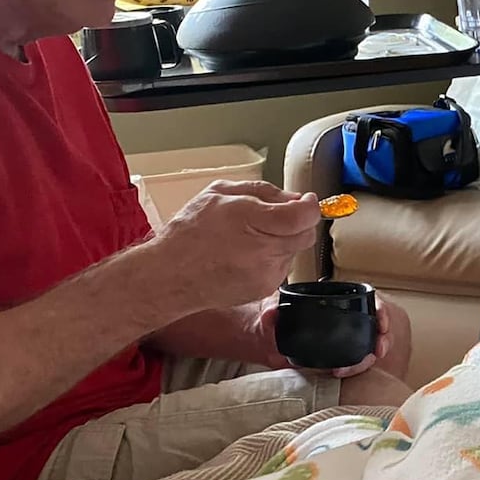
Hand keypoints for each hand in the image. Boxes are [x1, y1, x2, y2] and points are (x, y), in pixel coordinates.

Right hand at [149, 180, 320, 312]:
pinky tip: (246, 255)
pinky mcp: (265, 289)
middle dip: (296, 223)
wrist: (170, 276)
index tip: (305, 200)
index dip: (309, 205)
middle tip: (272, 217)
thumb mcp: (220, 193)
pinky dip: (271, 258)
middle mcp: (265, 252)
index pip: (304, 216)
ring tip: (248, 238)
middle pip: (305, 234)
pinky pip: (281, 267)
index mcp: (254, 222)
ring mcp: (267, 274)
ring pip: (294, 251)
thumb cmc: (190, 233)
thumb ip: (262, 191)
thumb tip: (294, 198)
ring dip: (282, 241)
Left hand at [253, 294, 394, 377]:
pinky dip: (354, 368)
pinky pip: (354, 362)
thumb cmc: (269, 321)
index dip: (380, 312)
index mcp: (333, 303)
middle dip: (382, 339)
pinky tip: (340, 372)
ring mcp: (341, 339)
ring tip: (354, 366)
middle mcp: (342, 320)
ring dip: (368, 358)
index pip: (368, 302)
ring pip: (367, 347)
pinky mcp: (335, 357)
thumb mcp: (268, 315)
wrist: (262, 342)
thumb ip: (269, 314)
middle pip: (374, 327)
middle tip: (378, 350)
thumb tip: (272, 313)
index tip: (382, 324)